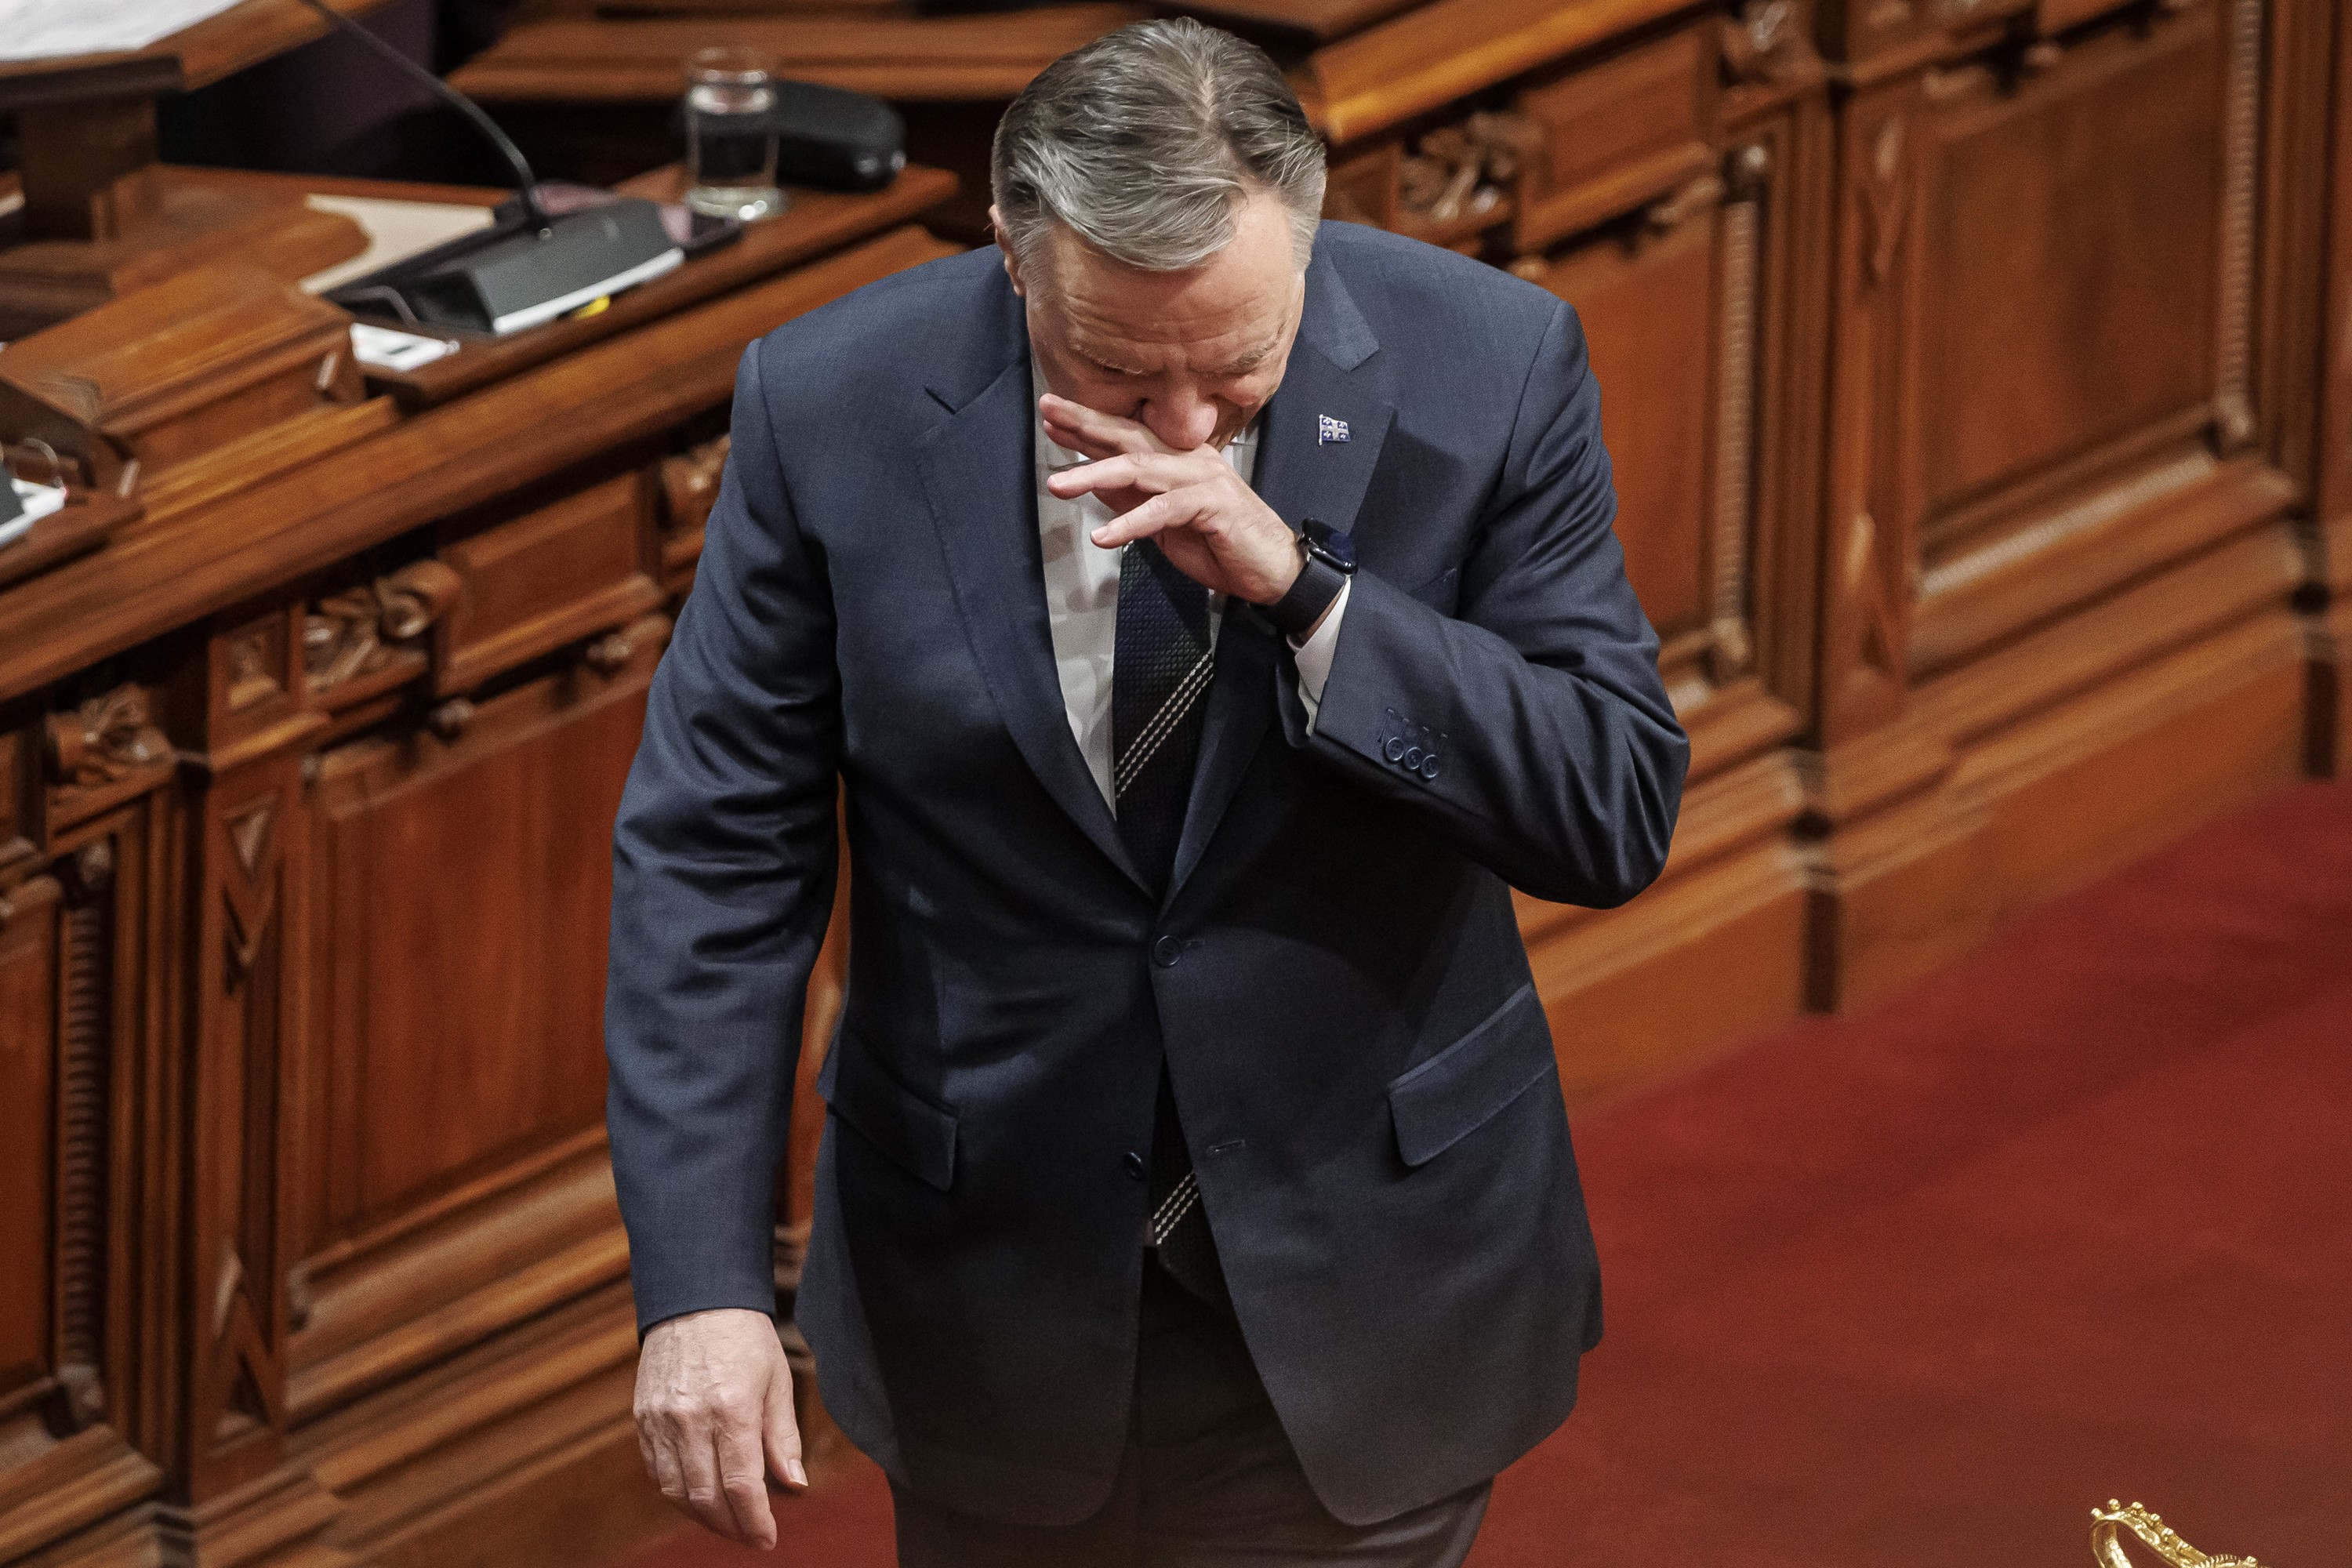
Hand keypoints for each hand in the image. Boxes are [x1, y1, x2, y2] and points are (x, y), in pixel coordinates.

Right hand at [634, 1307, 806, 1549]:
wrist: (695, 1299)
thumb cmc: (745, 1338)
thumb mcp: (777, 1381)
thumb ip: (783, 1438)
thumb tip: (794, 1485)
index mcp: (732, 1409)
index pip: (741, 1486)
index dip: (754, 1521)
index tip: (768, 1539)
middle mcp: (691, 1419)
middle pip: (706, 1497)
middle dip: (731, 1527)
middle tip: (750, 1536)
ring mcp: (661, 1420)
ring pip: (676, 1492)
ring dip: (702, 1517)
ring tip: (727, 1522)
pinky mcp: (642, 1418)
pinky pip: (656, 1472)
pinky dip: (677, 1494)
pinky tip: (698, 1496)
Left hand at [1042, 395, 1303, 606]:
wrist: (1273, 570)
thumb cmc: (1222, 546)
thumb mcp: (1164, 523)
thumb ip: (1134, 499)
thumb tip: (1095, 484)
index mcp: (1179, 458)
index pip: (1128, 436)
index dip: (1088, 425)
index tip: (1052, 417)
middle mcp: (1190, 459)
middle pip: (1130, 436)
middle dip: (1085, 424)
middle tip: (1048, 413)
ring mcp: (1202, 478)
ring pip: (1140, 468)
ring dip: (1095, 475)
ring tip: (1058, 485)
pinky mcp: (1212, 505)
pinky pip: (1163, 510)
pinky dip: (1131, 522)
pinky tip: (1105, 536)